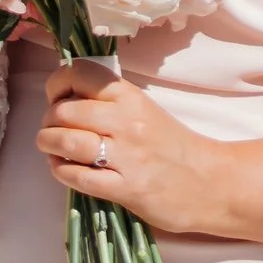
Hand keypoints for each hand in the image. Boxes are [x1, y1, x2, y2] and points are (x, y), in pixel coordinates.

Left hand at [36, 58, 223, 235]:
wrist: (214, 184)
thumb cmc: (174, 147)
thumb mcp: (144, 111)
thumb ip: (109, 102)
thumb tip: (65, 98)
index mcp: (131, 96)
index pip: (80, 73)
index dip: (57, 84)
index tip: (57, 97)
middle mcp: (127, 121)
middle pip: (65, 110)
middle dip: (48, 121)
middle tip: (52, 130)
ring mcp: (127, 155)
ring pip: (67, 141)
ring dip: (48, 144)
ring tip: (51, 149)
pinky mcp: (127, 189)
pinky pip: (78, 177)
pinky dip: (62, 172)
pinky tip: (64, 169)